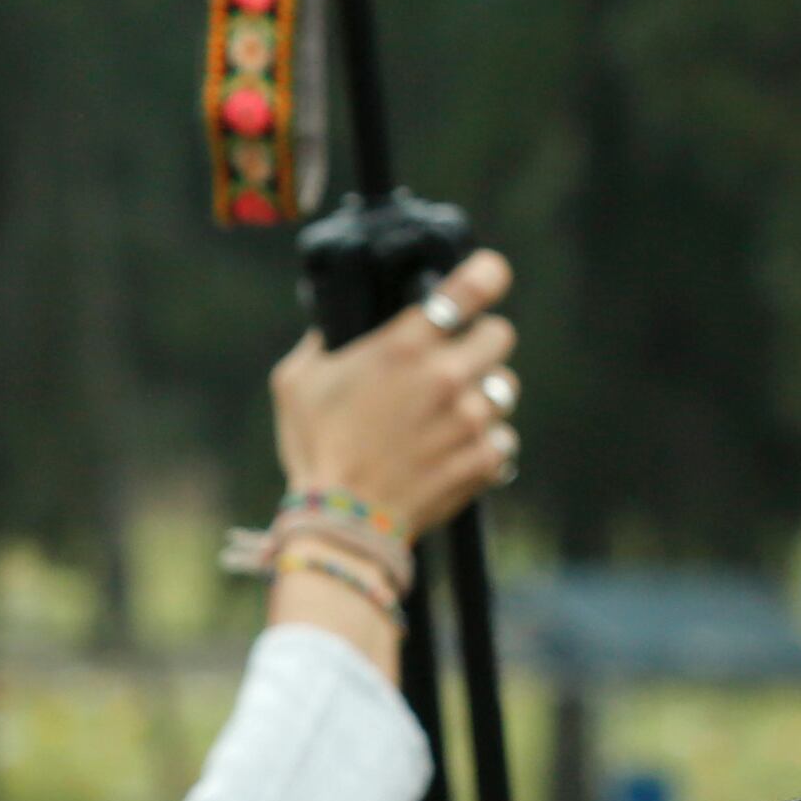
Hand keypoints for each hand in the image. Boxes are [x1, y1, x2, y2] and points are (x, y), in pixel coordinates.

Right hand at [270, 247, 520, 543]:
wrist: (341, 525)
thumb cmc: (315, 451)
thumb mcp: (296, 384)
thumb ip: (321, 343)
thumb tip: (333, 329)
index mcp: (404, 346)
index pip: (474, 286)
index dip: (487, 275)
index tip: (486, 279)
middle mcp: (446, 375)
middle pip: (501, 334)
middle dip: (480, 344)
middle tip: (455, 364)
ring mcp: (470, 419)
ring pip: (504, 388)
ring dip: (481, 398)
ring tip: (449, 419)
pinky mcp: (483, 458)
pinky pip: (503, 439)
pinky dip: (482, 447)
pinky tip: (451, 456)